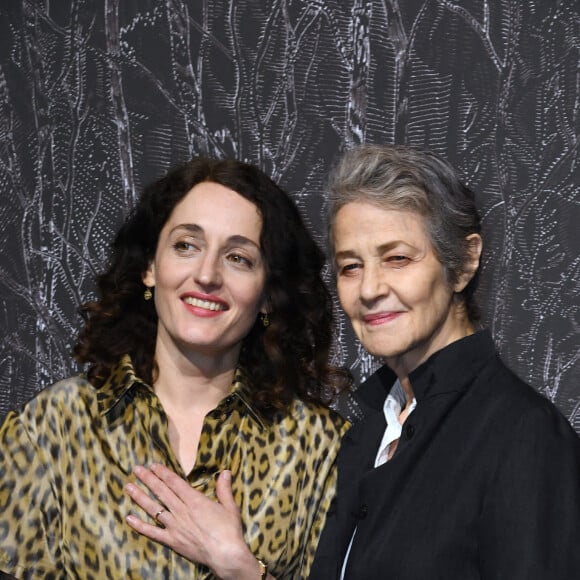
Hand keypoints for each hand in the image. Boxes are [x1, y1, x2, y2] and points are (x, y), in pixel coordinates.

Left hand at [125, 464, 263, 578]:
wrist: (225, 555)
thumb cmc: (229, 530)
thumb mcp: (229, 506)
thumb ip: (224, 488)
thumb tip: (225, 471)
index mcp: (194, 500)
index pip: (174, 482)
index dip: (163, 473)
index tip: (152, 465)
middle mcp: (181, 511)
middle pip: (161, 492)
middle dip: (148, 479)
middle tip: (136, 469)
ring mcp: (174, 526)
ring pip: (154, 508)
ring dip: (140, 497)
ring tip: (128, 487)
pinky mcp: (172, 541)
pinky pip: (152, 532)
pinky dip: (140, 525)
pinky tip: (129, 518)